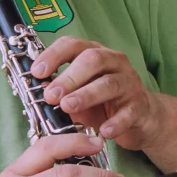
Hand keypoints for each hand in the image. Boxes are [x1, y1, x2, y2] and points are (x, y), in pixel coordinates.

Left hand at [33, 37, 168, 150]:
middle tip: (51, 94)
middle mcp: (114, 63)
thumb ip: (60, 91)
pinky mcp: (140, 105)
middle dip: (69, 77)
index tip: (36, 72)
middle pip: (93, 60)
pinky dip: (116, 122)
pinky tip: (104, 131)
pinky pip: (129, 112)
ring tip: (68, 107)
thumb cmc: (103, 102)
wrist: (140, 118)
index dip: (54, 55)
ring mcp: (129, 83)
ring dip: (86, 95)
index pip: (73, 45)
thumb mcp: (77, 93)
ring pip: (109, 84)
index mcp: (94, 54)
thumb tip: (36, 91)